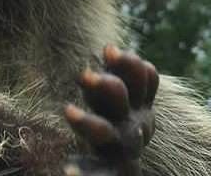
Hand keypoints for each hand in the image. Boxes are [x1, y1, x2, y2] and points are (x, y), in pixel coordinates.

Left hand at [64, 46, 158, 175]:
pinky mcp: (112, 173)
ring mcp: (123, 149)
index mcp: (138, 102)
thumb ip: (116, 71)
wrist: (125, 171)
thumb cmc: (116, 121)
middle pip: (121, 98)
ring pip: (105, 132)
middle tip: (83, 75)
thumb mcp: (118, 95)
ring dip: (88, 122)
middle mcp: (134, 123)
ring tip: (67, 112)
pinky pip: (100, 174)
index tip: (108, 49)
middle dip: (105, 85)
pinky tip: (67, 169)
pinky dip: (84, 171)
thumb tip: (108, 47)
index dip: (128, 63)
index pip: (143, 77)